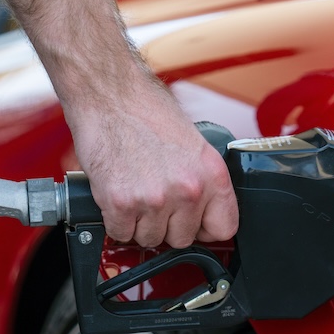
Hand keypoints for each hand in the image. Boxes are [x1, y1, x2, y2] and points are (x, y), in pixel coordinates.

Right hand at [68, 80, 238, 248]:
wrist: (109, 94)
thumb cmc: (145, 110)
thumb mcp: (192, 143)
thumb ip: (200, 180)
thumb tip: (201, 212)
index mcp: (212, 173)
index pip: (224, 228)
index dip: (204, 229)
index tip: (193, 224)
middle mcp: (188, 189)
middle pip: (181, 238)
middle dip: (166, 224)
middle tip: (152, 196)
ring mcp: (155, 199)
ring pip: (149, 239)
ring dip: (138, 222)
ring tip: (133, 189)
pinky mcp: (122, 203)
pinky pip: (120, 233)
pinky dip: (114, 220)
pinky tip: (116, 194)